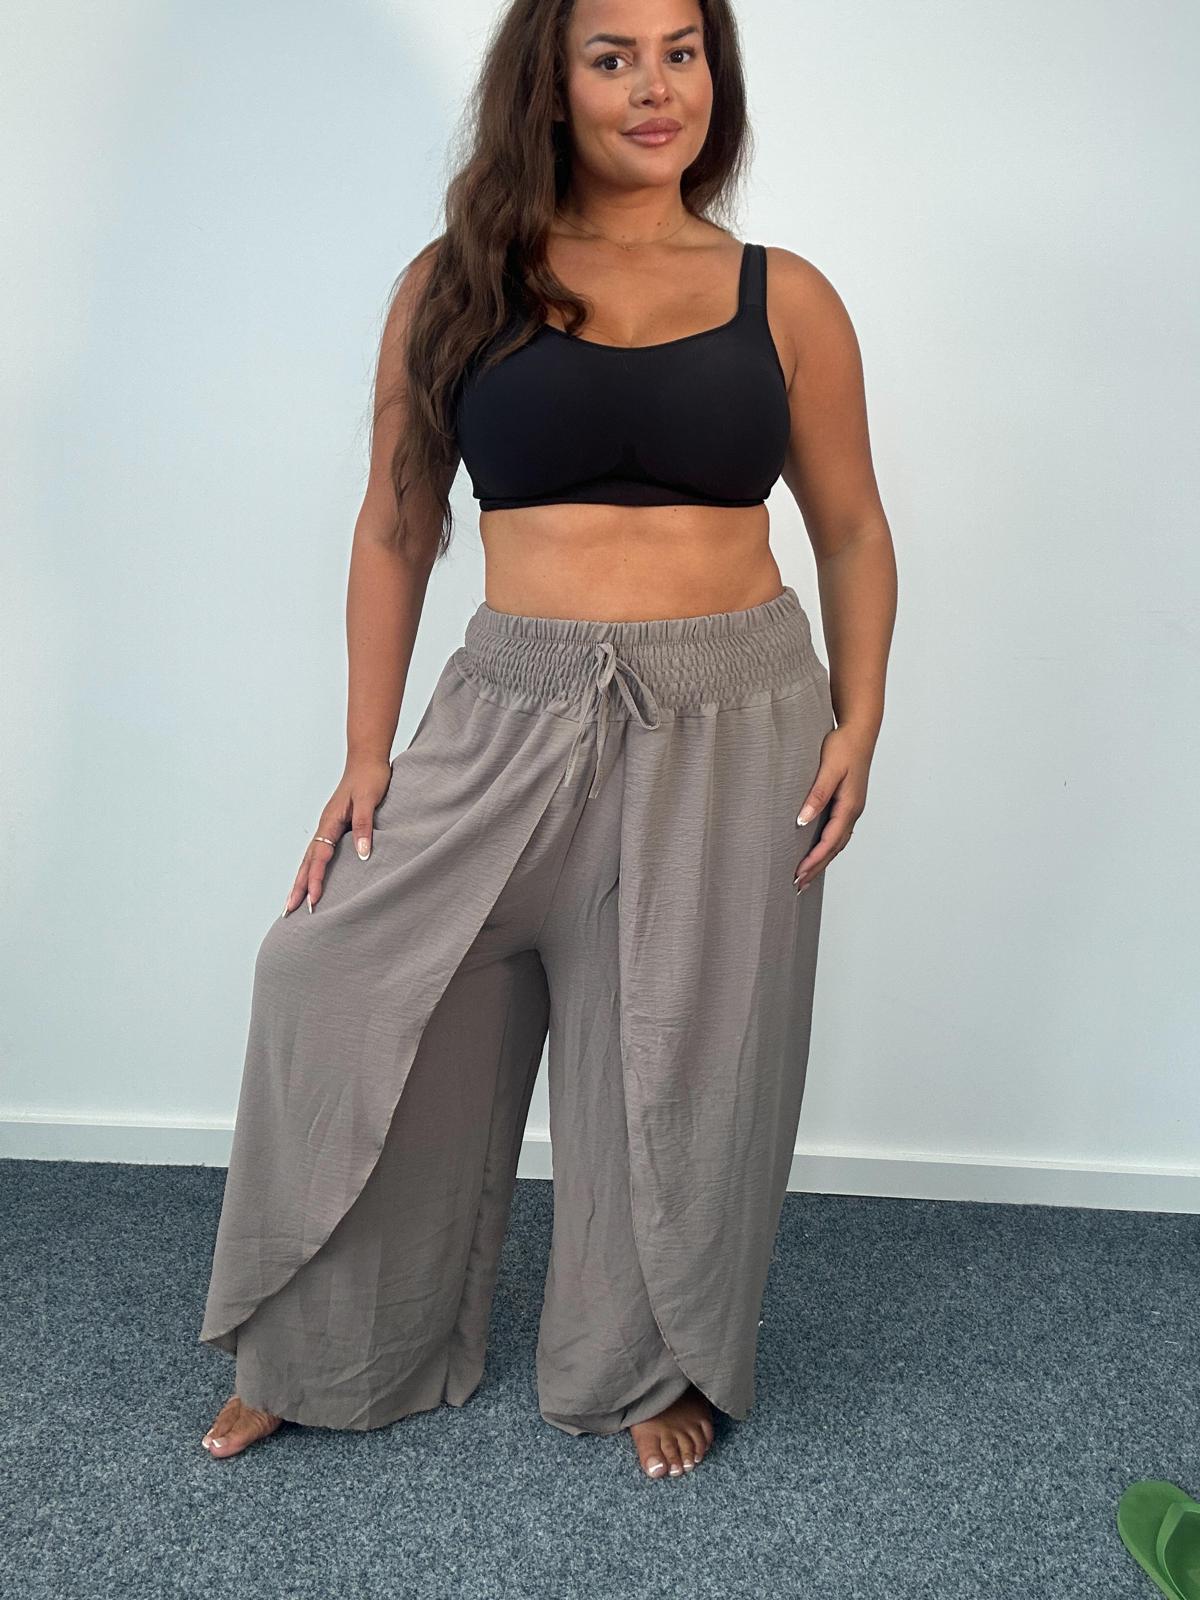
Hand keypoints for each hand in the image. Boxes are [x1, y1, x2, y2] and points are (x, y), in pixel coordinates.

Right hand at [281, 752, 392, 914]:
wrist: (367, 759)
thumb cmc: (371, 778)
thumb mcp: (369, 801)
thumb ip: (364, 827)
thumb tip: (361, 854)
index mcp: (331, 821)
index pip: (320, 857)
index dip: (316, 880)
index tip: (313, 901)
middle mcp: (325, 825)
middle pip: (307, 862)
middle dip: (298, 887)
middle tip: (289, 911)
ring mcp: (327, 826)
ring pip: (309, 858)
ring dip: (301, 880)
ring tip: (292, 901)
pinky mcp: (334, 825)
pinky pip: (318, 852)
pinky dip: (311, 868)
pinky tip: (312, 878)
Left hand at [793, 724, 871, 893]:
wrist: (860, 731)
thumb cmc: (844, 746)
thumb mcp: (828, 769)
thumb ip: (817, 795)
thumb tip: (802, 820)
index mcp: (849, 806)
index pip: (829, 841)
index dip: (814, 860)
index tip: (798, 874)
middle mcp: (853, 811)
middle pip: (834, 848)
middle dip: (817, 868)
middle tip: (798, 886)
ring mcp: (852, 808)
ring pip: (837, 842)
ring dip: (822, 860)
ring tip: (806, 876)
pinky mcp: (848, 803)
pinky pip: (837, 832)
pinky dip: (827, 847)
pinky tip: (818, 852)